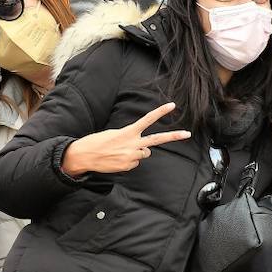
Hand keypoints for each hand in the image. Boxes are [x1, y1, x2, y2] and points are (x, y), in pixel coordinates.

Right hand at [60, 103, 189, 176]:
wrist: (84, 156)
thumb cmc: (98, 142)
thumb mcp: (115, 134)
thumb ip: (131, 138)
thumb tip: (145, 150)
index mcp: (128, 132)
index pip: (147, 119)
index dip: (160, 112)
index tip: (172, 105)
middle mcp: (132, 144)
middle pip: (157, 139)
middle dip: (173, 136)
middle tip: (187, 134)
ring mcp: (131, 156)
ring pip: (144, 153)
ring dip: (136, 153)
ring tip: (119, 152)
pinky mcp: (128, 166)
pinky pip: (135, 163)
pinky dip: (128, 161)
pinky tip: (116, 159)